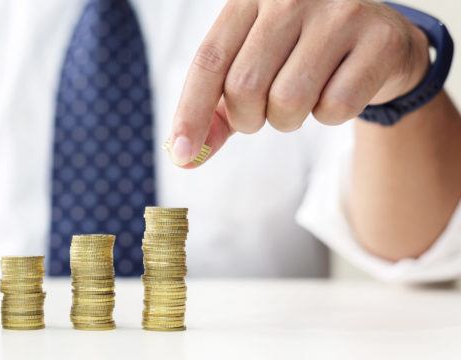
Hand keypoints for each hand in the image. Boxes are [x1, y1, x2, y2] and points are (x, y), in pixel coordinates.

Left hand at [169, 0, 429, 166]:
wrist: (378, 40)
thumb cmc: (301, 57)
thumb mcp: (253, 70)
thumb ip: (218, 110)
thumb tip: (185, 156)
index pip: (209, 60)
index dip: (190, 112)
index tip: (181, 153)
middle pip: (245, 86)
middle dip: (248, 119)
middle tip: (263, 114)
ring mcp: (340, 12)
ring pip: (289, 101)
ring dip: (287, 121)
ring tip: (300, 101)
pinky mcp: (379, 39)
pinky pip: (335, 107)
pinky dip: (329, 116)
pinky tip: (337, 91)